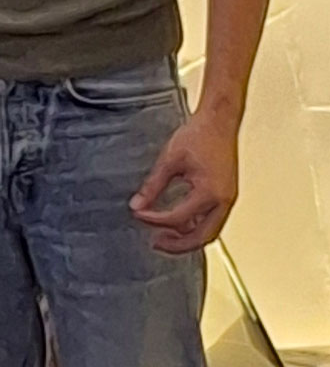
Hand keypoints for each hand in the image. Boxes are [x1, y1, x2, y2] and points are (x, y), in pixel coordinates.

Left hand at [131, 110, 238, 252]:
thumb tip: (138, 204)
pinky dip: (196, 226)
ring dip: (188, 237)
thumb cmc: (199, 135)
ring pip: (210, 232)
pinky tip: (179, 222)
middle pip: (201, 237)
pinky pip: (213, 220)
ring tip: (165, 235)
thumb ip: (153, 185)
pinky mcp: (226, 195)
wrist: (219, 122)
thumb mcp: (170, 160)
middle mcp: (223, 201)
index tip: (139, 214)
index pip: (178, 217)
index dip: (155, 220)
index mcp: (209, 192)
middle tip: (155, 243)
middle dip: (177, 245)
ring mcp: (227, 199)